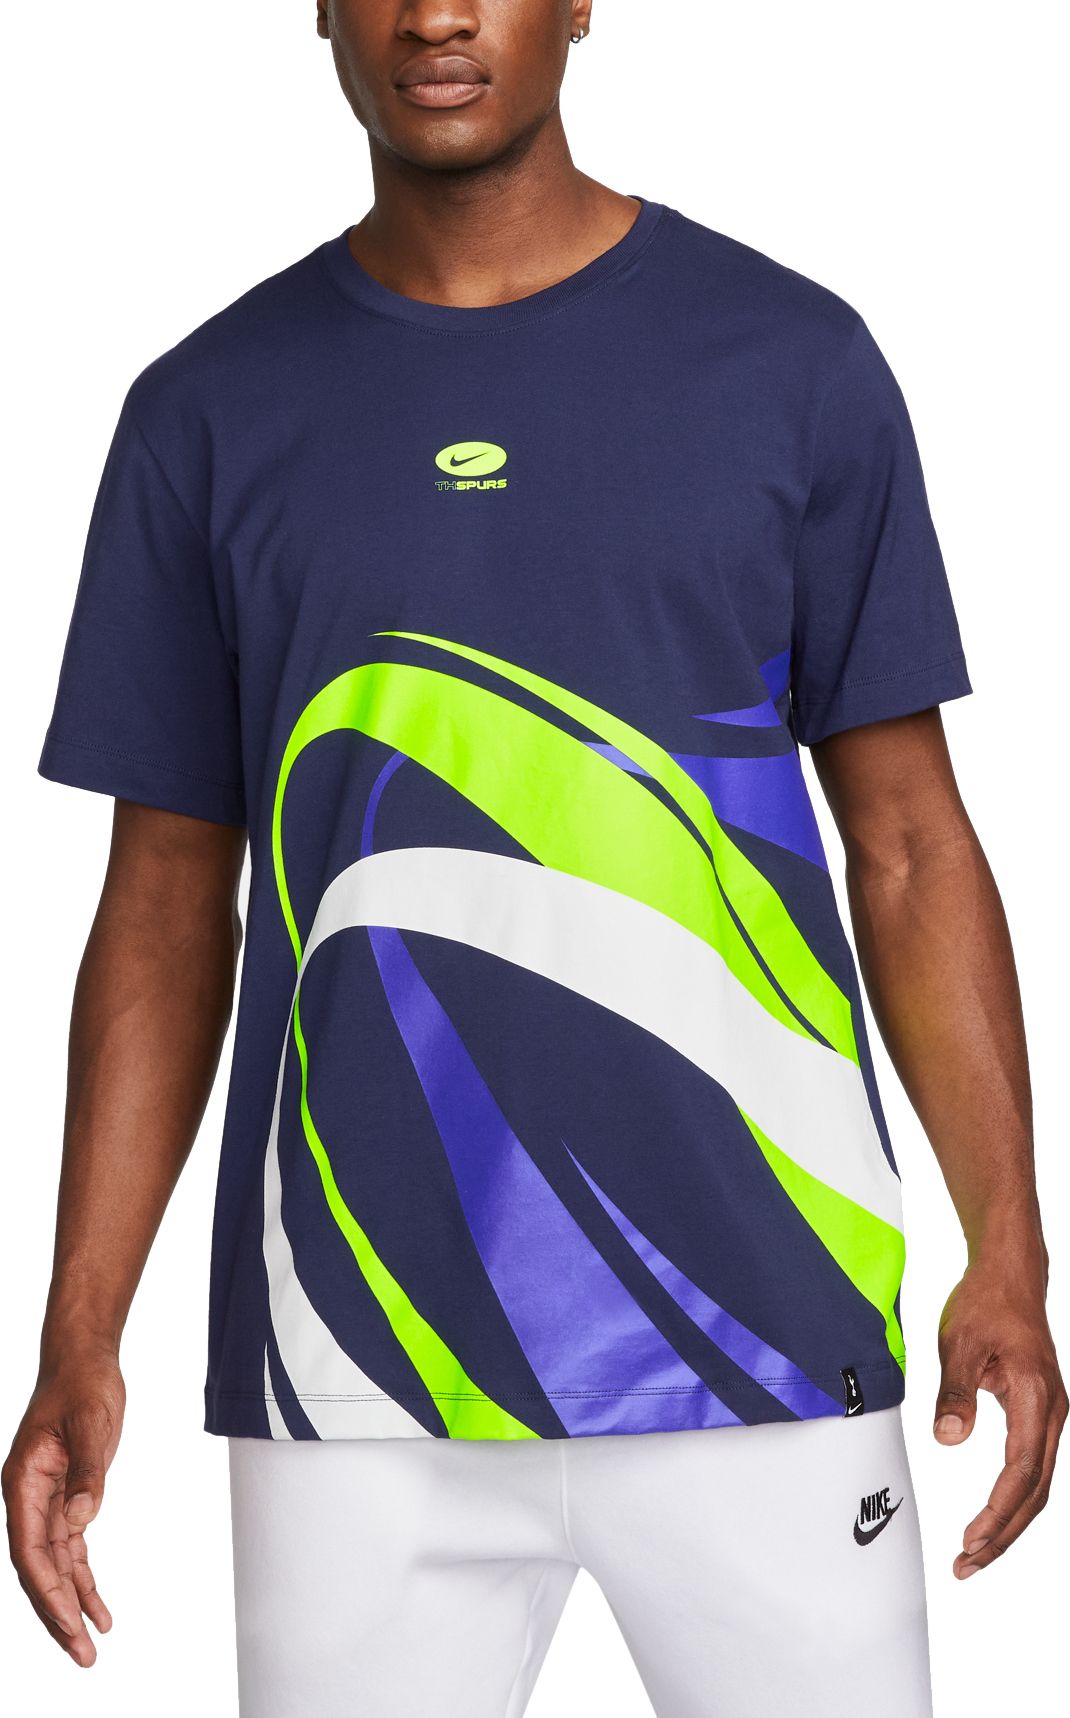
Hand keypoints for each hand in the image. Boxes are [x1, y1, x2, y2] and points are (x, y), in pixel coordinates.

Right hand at [3, 1346, 124, 1665]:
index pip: (30, 1550)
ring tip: (91, 1645)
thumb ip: (86, 1473)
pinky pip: (71, 1550)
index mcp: (23, 1482)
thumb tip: (81, 1521)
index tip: (68, 1622)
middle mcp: (28, 1499)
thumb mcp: (91, 1424)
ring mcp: (46, 1501)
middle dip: (57, 1614)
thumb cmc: (83, 1386)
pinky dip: (84, 1579)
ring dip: (71, 1604)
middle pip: (38, 1569)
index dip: (47, 1590)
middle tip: (83, 1655)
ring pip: (54, 1566)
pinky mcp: (67, 1498)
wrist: (84, 1361)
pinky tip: (99, 1608)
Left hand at [934, 1255, 1066, 1578]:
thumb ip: (954, 1393)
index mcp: (1036, 1398)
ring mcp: (1050, 1415)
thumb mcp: (958, 1342)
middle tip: (967, 1565)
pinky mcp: (1040, 1414)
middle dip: (1003, 1534)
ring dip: (1009, 1522)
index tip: (970, 1540)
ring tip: (975, 1553)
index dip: (997, 1512)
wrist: (1010, 1276)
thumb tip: (948, 1440)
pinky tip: (994, 1517)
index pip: (1021, 1472)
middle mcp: (1052, 1413)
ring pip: (1038, 1484)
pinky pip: (1033, 1468)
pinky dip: (1014, 1499)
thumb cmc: (985, 1303)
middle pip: (1036, 1492)